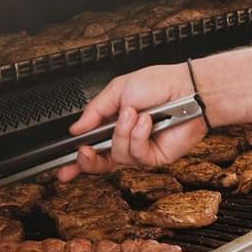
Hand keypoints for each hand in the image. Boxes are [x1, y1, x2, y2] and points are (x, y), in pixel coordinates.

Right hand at [58, 63, 206, 180]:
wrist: (188, 89)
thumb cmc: (159, 84)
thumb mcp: (118, 90)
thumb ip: (95, 110)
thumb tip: (76, 128)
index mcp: (113, 124)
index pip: (91, 147)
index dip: (77, 160)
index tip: (63, 167)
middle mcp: (126, 140)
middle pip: (100, 163)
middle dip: (88, 161)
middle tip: (84, 151)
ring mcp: (140, 150)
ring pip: (117, 155)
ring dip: (123, 133)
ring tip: (134, 114)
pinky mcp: (155, 157)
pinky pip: (137, 154)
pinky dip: (139, 136)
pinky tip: (147, 122)